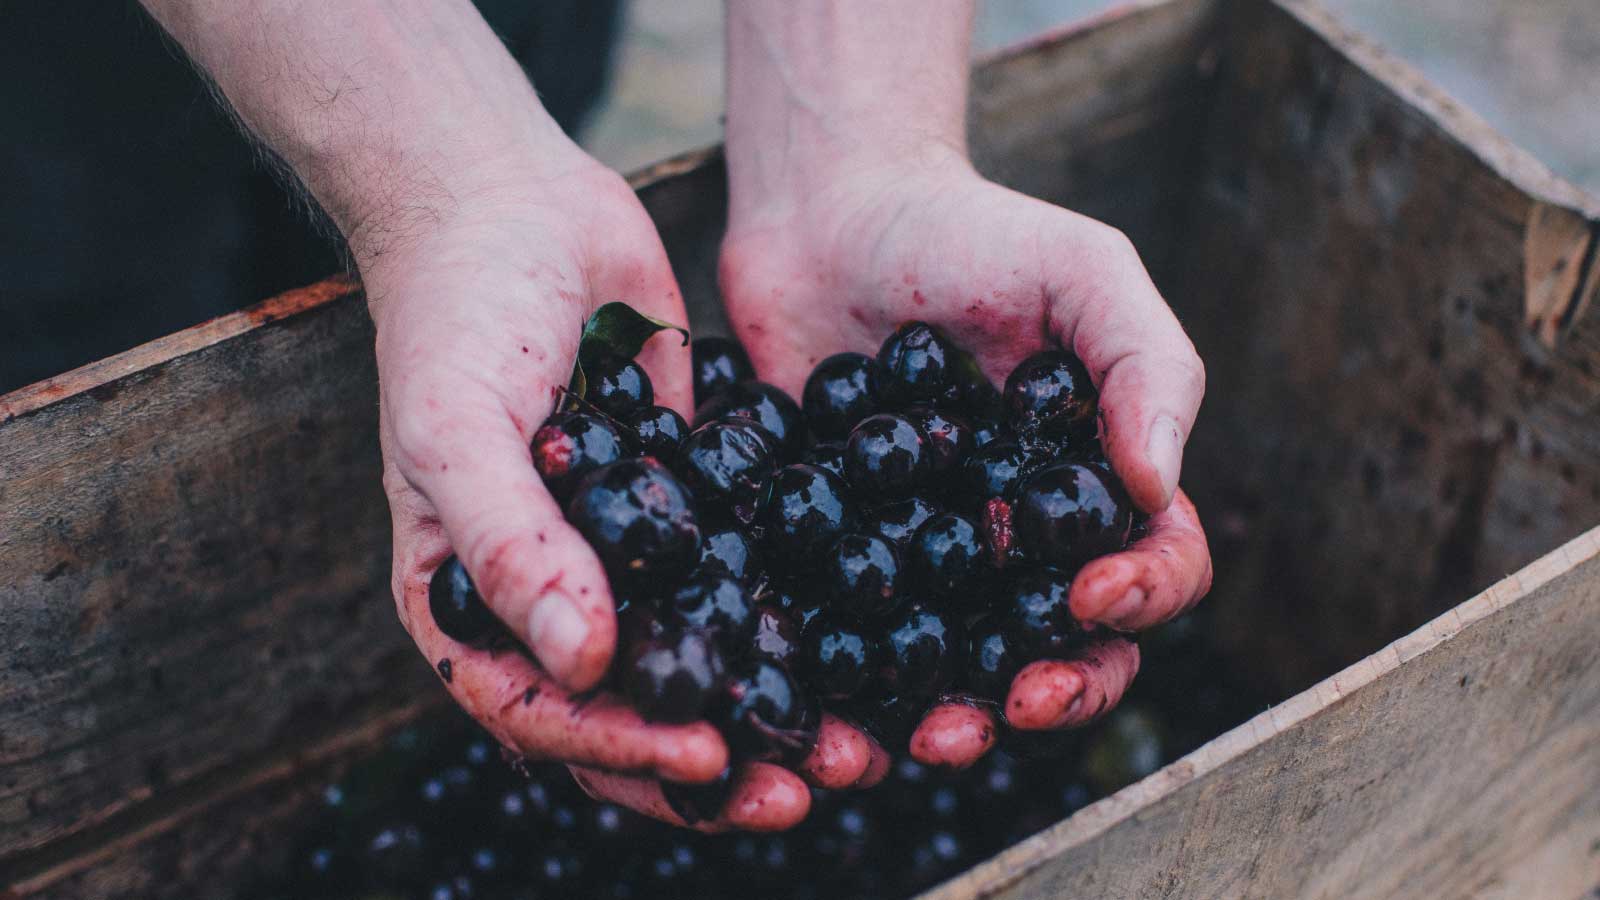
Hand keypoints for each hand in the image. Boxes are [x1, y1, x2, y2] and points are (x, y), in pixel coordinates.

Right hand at [367, 143, 896, 828]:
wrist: (510, 203)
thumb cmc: (453, 318)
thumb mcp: (453, 431)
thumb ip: (509, 548)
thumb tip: (583, 667)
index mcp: (472, 605)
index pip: (541, 714)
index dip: (619, 752)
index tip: (705, 759)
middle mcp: (552, 597)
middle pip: (629, 714)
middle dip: (712, 762)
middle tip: (808, 784)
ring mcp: (626, 554)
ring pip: (697, 657)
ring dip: (766, 705)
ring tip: (854, 742)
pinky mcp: (693, 501)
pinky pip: (742, 573)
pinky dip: (791, 615)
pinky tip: (861, 635)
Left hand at [720, 150, 1211, 767]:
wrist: (828, 213)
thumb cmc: (971, 232)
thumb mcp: (1081, 271)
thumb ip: (1145, 364)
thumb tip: (1161, 489)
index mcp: (1093, 485)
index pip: (1156, 567)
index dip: (1141, 600)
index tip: (1088, 594)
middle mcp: (1018, 539)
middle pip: (1062, 648)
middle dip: (1051, 693)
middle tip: (1009, 709)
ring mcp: (925, 556)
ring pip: (956, 666)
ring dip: (949, 718)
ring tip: (917, 743)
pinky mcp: (834, 557)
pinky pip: (846, 634)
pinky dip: (842, 686)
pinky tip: (821, 708)